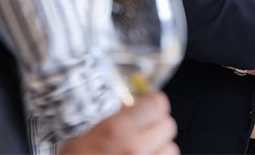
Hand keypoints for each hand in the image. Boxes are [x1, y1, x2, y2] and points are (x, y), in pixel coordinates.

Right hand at [60, 92, 177, 154]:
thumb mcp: (83, 138)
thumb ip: (113, 120)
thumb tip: (132, 106)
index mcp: (116, 131)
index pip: (157, 104)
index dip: (152, 104)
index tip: (147, 107)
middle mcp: (135, 148)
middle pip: (168, 126)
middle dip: (156, 127)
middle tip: (143, 131)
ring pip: (170, 149)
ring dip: (160, 149)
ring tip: (142, 152)